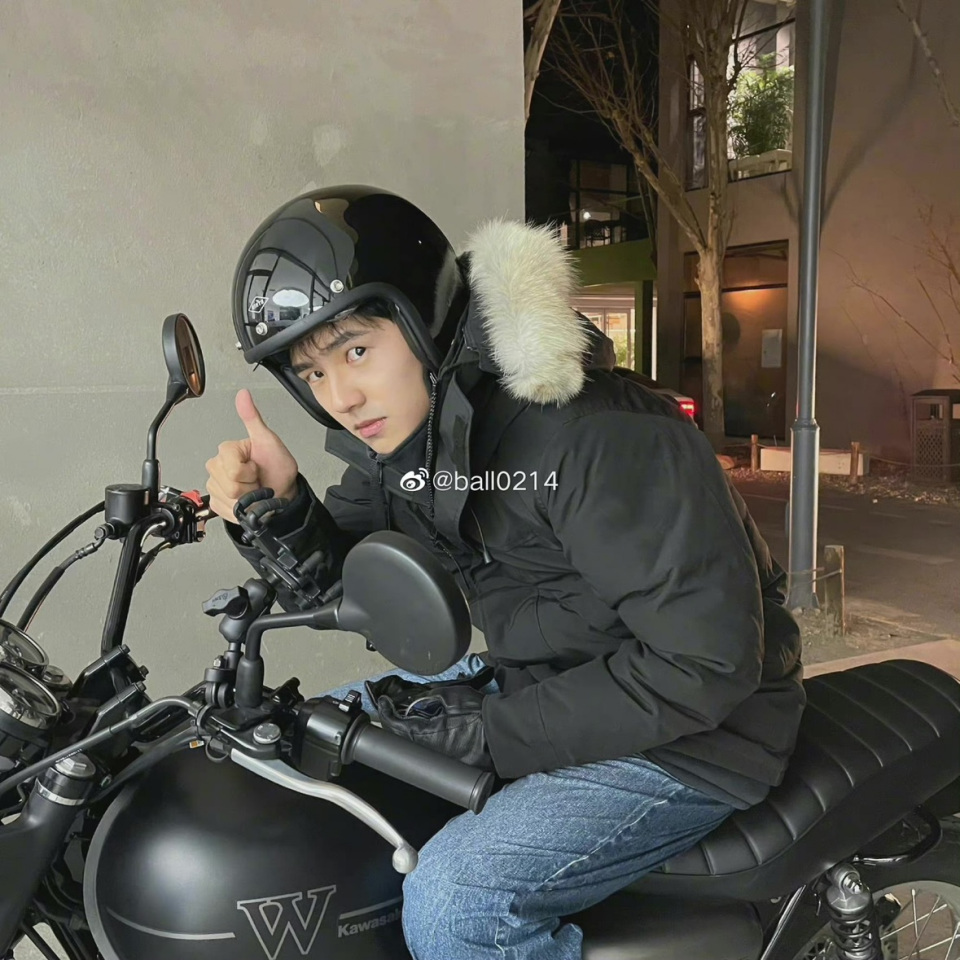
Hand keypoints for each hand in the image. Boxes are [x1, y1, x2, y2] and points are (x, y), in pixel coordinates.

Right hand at [205, 389, 299, 521]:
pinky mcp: (216, 501)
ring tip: (254, 489)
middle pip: (228, 484)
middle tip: (257, 479)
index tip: (257, 466)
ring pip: (227, 497)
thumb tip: (243, 395)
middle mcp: (217, 466)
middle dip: (248, 486)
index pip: (232, 467)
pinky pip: (224, 508)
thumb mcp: (269, 441)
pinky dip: (240, 509)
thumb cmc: (278, 468)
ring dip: (246, 498)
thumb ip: (253, 418)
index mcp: (228, 450)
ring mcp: (215, 484)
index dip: (249, 471)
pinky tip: (247, 500)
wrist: (282, 493)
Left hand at [365, 676, 493, 770]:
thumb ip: (431, 697)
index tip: (383, 703)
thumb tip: (418, 700)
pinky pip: (430, 752)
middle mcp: (429, 751)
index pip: (395, 725)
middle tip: (394, 710)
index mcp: (426, 734)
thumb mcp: (451, 695)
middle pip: (401, 739)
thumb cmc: (481, 714)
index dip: (385, 712)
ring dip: (408, 733)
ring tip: (410, 719)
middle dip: (394, 724)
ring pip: (414, 747)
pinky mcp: (452, 764)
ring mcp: (440, 760)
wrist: (504, 733)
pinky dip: (424, 742)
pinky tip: (429, 732)